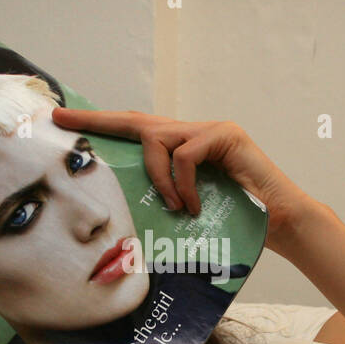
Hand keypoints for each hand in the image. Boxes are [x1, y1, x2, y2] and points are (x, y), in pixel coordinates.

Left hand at [50, 108, 318, 254]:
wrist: (282, 223)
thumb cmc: (236, 222)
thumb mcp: (187, 210)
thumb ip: (163, 199)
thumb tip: (119, 213)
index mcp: (182, 148)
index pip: (136, 132)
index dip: (101, 126)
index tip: (65, 124)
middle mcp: (194, 131)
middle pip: (137, 121)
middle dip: (98, 121)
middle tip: (62, 120)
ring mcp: (211, 130)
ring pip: (158, 138)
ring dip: (157, 177)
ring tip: (173, 208)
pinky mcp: (226, 136)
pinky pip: (185, 154)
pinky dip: (182, 184)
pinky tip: (193, 208)